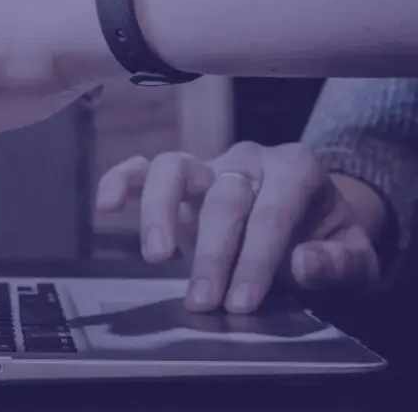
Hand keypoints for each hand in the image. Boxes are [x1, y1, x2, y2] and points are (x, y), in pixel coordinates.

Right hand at [96, 141, 386, 312]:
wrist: (312, 220)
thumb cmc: (327, 239)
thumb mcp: (355, 256)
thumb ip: (337, 262)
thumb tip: (302, 263)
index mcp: (295, 169)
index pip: (271, 211)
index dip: (257, 258)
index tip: (244, 300)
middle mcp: (248, 159)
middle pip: (223, 198)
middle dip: (213, 253)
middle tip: (206, 300)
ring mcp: (209, 164)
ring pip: (174, 168)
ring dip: (160, 211)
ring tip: (156, 255)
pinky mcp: (180, 178)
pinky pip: (143, 168)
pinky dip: (121, 181)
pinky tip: (106, 207)